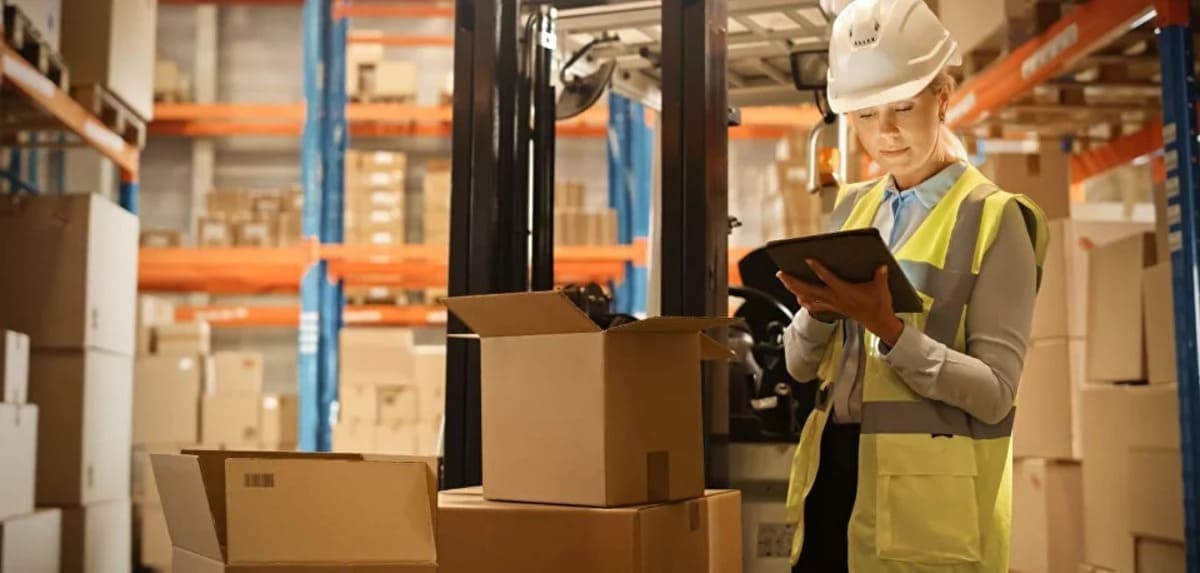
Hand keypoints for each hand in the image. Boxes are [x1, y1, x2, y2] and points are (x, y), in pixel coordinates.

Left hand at [776, 260, 904, 345]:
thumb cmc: (878, 303)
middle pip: (808, 290)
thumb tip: (881, 265)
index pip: (828, 278)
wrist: (878, 321)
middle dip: (793, 282)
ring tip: (784, 280)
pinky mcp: (832, 308)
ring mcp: (832, 304)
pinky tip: (798, 297)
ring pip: (808, 297)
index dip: (818, 269)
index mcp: (844, 291)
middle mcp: (834, 298)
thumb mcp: (881, 288)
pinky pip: (814, 306)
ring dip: (794, 289)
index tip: (807, 260)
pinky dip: (805, 301)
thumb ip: (880, 276)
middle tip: (780, 273)